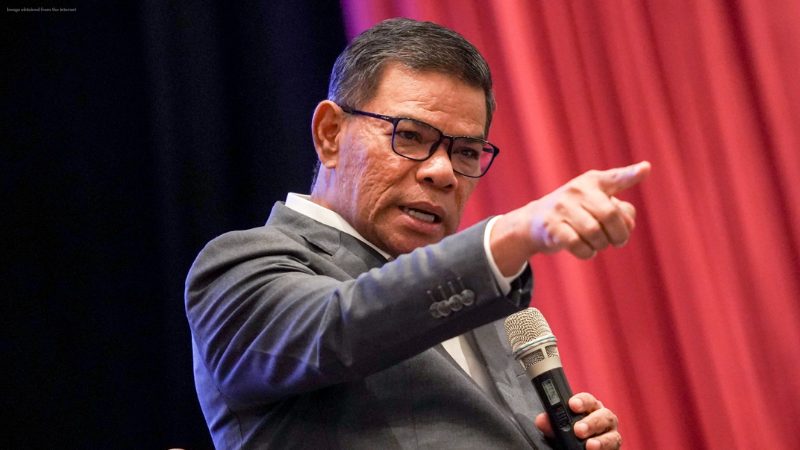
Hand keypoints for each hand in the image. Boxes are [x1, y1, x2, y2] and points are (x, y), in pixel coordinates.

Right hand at [491, 161, 650, 274]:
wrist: (533, 222)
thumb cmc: (573, 213)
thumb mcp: (594, 204)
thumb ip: (619, 210)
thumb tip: (629, 221)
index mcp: (592, 182)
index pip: (614, 178)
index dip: (631, 175)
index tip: (646, 168)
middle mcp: (576, 190)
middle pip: (610, 215)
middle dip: (620, 234)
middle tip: (618, 242)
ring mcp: (562, 207)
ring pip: (595, 232)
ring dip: (601, 245)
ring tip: (598, 245)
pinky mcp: (551, 226)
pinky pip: (578, 244)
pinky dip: (587, 253)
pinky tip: (587, 251)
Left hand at [535, 392, 621, 448]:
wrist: (578, 448)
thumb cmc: (570, 434)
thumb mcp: (558, 429)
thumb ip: (551, 424)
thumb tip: (541, 420)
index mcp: (591, 408)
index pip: (588, 400)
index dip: (581, 401)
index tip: (572, 405)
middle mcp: (604, 419)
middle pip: (604, 416)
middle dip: (591, 423)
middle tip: (578, 430)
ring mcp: (611, 436)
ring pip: (612, 436)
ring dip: (601, 441)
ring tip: (589, 446)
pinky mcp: (613, 449)